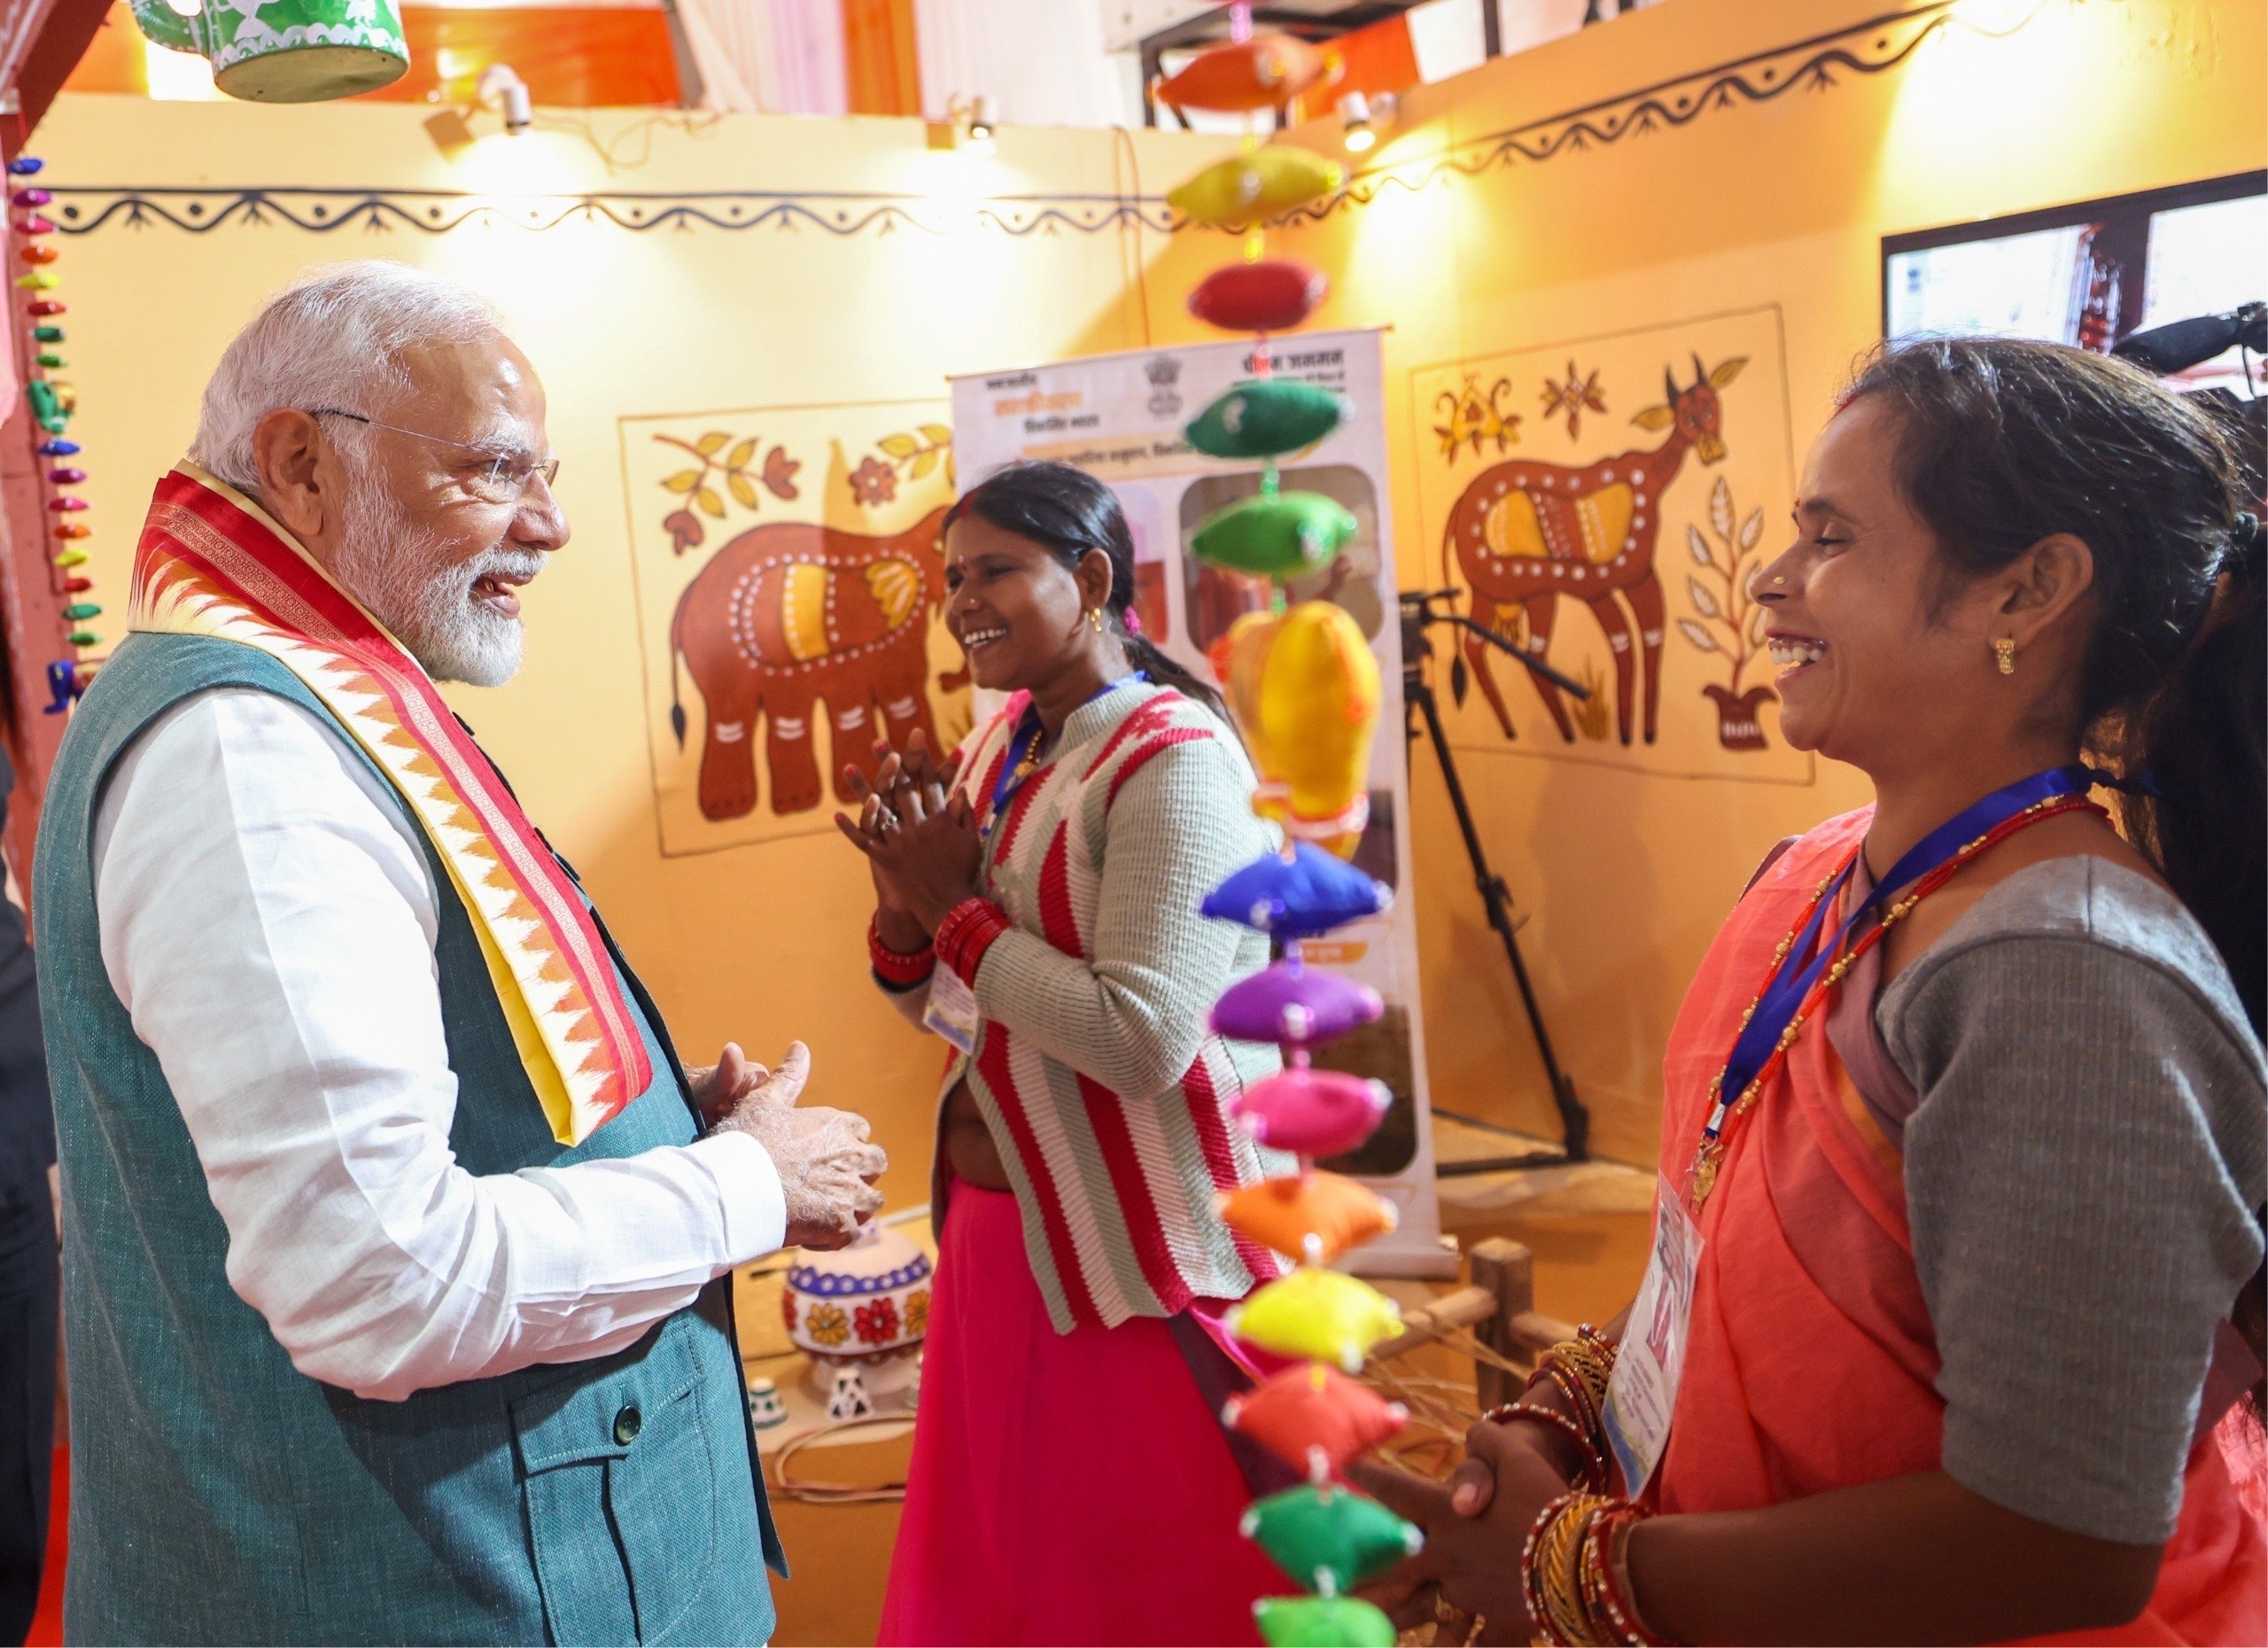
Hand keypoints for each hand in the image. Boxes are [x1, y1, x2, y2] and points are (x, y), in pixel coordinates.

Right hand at [702, 1041, 887, 1249]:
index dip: (845, 1142)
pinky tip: (814, 1233)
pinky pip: (853, 1232)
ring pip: (872, 1201)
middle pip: (875, 1163)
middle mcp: (853, 1157)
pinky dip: (837, 1234)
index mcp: (839, 1124)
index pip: (861, 1131)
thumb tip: (800, 1046)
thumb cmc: (747, 1142)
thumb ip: (789, 1076)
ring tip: (825, 1210)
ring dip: (854, 1205)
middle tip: (830, 1184)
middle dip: (860, 1173)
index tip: (824, 1154)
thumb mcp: (766, 1101)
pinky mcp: (841, 1225)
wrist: (736, 1188)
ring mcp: (850, 1193)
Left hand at [834, 736, 982, 934]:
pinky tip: (836, 813)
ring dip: (860, 787)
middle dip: (890, 762)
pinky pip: (864, 841)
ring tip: (847, 767)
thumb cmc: (961, 873)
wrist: (948, 906)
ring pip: (877, 808)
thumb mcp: (970, 841)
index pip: (929, 781)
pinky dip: (850, 828)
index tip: (916, 736)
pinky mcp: (886, 859)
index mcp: (940, 818)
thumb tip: (960, 789)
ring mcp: (899, 842)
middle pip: (902, 787)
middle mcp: (918, 825)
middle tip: (879, 740)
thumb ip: (964, 814)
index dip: (922, 756)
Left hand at [1352, 1421, 1575, 1639]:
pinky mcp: (1496, 1622)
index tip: (1342, 1471)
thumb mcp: (1516, 1455)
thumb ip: (1488, 1441)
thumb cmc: (1548, 1498)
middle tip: (1329, 1582)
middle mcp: (1447, 1555)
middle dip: (1360, 1573)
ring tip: (1368, 1634)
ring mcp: (1468, 1594)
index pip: (1396, 1490)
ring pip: (1423, 1613)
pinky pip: (1474, 1644)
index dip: (1367, 1477)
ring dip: (1396, 1622)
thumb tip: (1472, 1433)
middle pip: (1391, 1565)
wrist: (1586, 1556)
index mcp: (1446, 1512)